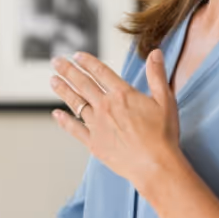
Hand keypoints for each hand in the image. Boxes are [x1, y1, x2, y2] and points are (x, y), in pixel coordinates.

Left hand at [50, 50, 181, 192]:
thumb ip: (157, 75)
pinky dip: (64, 121)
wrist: (155, 165)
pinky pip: (75, 129)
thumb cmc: (163, 135)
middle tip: (56, 62)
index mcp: (122, 95)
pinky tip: (56, 114)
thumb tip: (155, 53)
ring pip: (76, 103)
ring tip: (53, 80)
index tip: (77, 56)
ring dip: (63, 90)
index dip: (88, 62)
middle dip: (68, 70)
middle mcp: (106, 107)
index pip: (101, 72)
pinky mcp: (94, 143)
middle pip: (83, 84)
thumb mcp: (165, 101)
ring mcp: (97, 125)